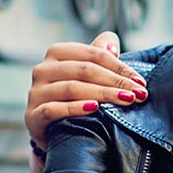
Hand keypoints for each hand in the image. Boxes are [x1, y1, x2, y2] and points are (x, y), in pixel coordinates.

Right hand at [26, 31, 146, 147]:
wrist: (51, 131)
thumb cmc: (73, 97)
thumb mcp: (85, 73)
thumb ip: (98, 54)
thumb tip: (112, 41)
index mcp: (57, 53)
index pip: (93, 54)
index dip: (119, 67)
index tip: (140, 82)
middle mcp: (42, 69)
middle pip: (85, 71)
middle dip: (116, 81)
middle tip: (139, 94)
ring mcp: (35, 92)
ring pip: (72, 88)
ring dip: (103, 94)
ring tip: (126, 101)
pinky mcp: (32, 116)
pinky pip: (54, 109)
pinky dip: (75, 108)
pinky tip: (94, 109)